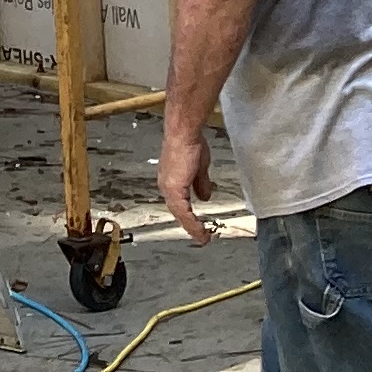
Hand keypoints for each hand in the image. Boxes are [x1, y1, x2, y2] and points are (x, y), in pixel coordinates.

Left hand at [160, 126, 218, 244]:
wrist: (184, 134)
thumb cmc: (190, 143)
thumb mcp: (199, 168)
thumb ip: (200, 183)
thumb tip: (205, 196)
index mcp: (171, 181)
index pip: (179, 204)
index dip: (189, 216)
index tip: (199, 226)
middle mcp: (167, 186)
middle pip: (178, 212)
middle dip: (191, 225)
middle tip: (201, 236)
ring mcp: (168, 188)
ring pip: (180, 215)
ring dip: (193, 227)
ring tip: (203, 237)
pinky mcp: (173, 189)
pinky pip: (183, 212)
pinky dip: (192, 223)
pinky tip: (200, 230)